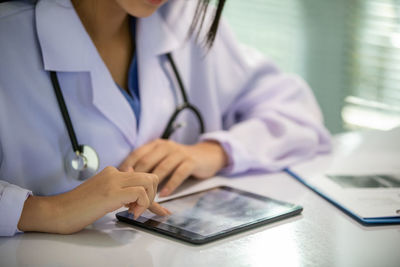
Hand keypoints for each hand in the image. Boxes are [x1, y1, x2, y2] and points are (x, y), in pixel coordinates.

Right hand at [17, 166, 168, 233]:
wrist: (57, 212)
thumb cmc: (77, 207)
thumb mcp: (103, 194)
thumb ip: (119, 189)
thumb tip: (135, 188)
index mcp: (112, 172)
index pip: (142, 178)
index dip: (152, 195)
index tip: (159, 209)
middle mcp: (115, 173)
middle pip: (150, 177)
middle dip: (153, 196)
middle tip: (139, 210)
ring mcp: (113, 181)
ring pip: (149, 181)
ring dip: (148, 200)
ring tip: (134, 212)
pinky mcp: (112, 193)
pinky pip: (140, 193)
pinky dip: (142, 205)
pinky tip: (131, 214)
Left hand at [119, 139, 227, 196]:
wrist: (206, 155)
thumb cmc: (179, 160)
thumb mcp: (162, 157)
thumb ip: (149, 165)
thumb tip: (128, 179)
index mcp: (156, 145)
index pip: (137, 154)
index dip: (127, 167)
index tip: (119, 180)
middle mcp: (166, 147)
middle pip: (148, 161)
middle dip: (137, 178)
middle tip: (130, 192)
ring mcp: (179, 153)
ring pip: (162, 168)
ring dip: (152, 184)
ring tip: (145, 196)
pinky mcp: (191, 162)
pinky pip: (178, 174)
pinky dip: (170, 185)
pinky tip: (164, 195)